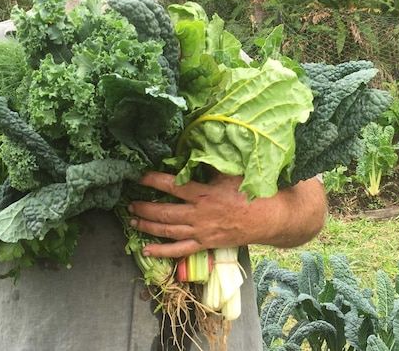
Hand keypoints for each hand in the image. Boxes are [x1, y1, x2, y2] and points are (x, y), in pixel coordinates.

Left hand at [128, 171, 325, 258]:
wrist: (269, 218)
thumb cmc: (251, 192)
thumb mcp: (231, 172)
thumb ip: (211, 162)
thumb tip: (194, 147)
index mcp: (204, 194)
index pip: (172, 186)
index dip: (153, 181)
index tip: (139, 177)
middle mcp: (198, 214)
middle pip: (164, 213)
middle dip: (144, 208)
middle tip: (129, 203)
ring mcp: (200, 231)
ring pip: (167, 231)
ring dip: (147, 226)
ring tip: (132, 221)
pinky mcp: (205, 244)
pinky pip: (179, 250)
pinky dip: (162, 252)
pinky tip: (146, 250)